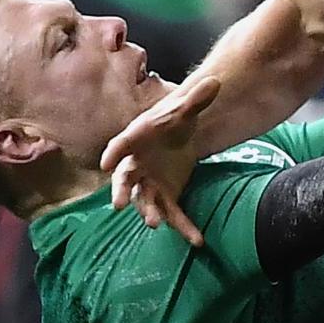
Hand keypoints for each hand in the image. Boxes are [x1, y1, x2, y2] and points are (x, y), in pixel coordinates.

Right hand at [99, 72, 223, 240]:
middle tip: (119, 203)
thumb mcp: (186, 109)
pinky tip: (197, 240)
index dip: (114, 153)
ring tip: (154, 224)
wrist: (180, 134)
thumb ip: (197, 99)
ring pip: (146, 201)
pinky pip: (173, 213)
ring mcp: (149, 184)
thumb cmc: (174, 120)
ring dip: (149, 212)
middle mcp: (136, 165)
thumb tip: (216, 81)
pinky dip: (184, 227)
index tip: (107, 163)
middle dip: (121, 191)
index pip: (121, 145)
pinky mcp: (166, 196)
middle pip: (125, 180)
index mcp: (135, 140)